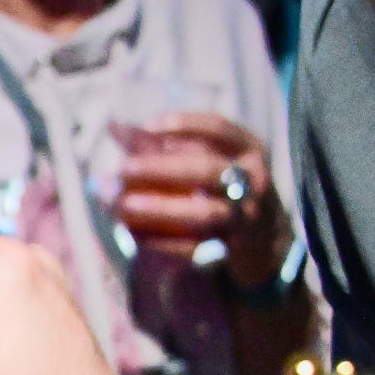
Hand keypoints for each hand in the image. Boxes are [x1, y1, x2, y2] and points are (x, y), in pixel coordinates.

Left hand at [116, 113, 291, 288]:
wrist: (261, 237)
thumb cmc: (219, 186)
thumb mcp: (205, 159)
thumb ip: (161, 144)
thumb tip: (113, 127)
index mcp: (249, 150)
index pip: (219, 129)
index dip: (184, 124)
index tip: (147, 125)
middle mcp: (253, 182)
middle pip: (206, 171)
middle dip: (161, 169)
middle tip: (123, 169)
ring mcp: (244, 218)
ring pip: (204, 213)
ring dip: (159, 209)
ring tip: (121, 205)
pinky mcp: (230, 250)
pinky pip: (194, 248)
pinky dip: (160, 241)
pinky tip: (130, 233)